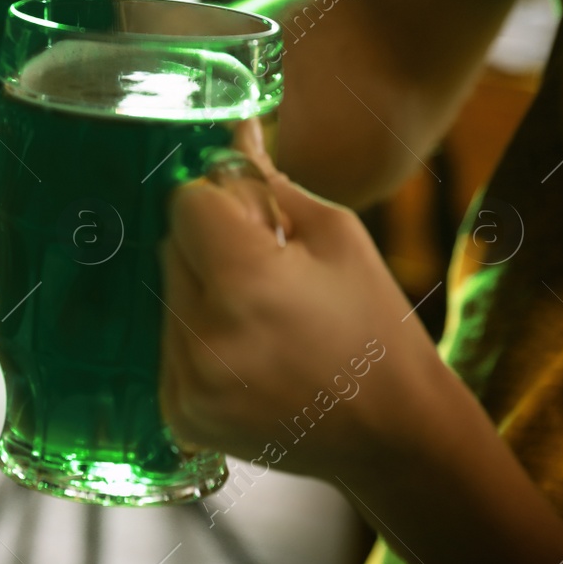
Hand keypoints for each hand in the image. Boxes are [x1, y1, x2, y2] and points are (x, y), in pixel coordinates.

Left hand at [160, 117, 454, 480]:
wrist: (395, 436)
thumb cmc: (375, 326)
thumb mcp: (337, 234)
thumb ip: (268, 183)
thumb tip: (230, 128)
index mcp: (246, 282)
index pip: (187, 202)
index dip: (222, 203)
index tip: (257, 223)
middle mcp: (205, 336)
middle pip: (171, 248)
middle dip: (210, 248)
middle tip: (269, 275)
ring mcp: (188, 383)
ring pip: (166, 296)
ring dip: (202, 294)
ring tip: (264, 320)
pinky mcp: (180, 414)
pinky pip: (166, 347)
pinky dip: (198, 341)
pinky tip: (249, 356)